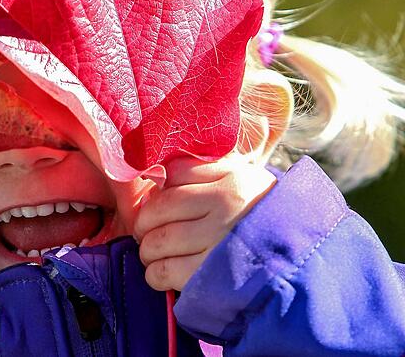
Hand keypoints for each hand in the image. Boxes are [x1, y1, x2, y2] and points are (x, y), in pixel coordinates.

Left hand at [131, 155, 276, 290]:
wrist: (304, 264)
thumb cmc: (266, 219)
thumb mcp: (248, 183)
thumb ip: (209, 173)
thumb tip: (161, 175)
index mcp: (233, 179)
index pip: (174, 174)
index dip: (157, 191)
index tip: (154, 204)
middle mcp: (226, 206)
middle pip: (160, 208)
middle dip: (144, 222)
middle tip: (144, 231)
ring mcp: (219, 241)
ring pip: (159, 240)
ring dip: (147, 249)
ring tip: (152, 252)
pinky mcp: (212, 275)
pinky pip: (165, 271)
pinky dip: (155, 273)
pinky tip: (160, 272)